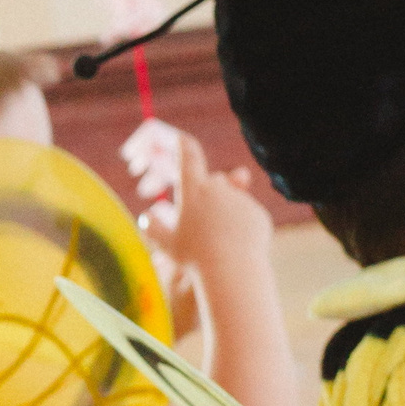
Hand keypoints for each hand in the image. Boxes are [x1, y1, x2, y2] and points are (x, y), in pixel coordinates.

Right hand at [137, 128, 272, 323]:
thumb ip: (153, 228)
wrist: (231, 268)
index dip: (184, 145)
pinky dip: (239, 226)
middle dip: (209, 192)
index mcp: (193, 191)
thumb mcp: (166, 245)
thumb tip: (147, 217)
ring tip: (217, 241)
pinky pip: (246, 216)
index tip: (182, 137)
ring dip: (224, 212)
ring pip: (231, 199)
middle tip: (200, 218)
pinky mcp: (257, 212)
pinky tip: (234, 247)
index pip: (189, 158)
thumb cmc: (193, 257)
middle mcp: (218, 189)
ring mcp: (241, 199)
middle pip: (214, 181)